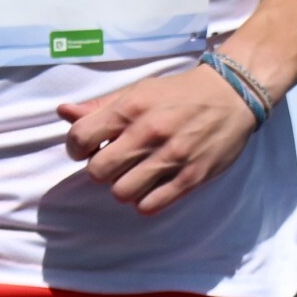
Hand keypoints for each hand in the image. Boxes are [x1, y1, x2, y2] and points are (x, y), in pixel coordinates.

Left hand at [58, 61, 261, 215]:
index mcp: (131, 109)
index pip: (79, 138)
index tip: (88, 148)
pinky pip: (152, 205)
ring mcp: (171, 157)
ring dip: (123, 187)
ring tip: (135, 174)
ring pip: (122, 192)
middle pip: (98, 172)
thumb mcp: (137, 91)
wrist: (233, 94)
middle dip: (101, 170)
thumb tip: (63, 112)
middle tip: (115, 162)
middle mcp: (148, 133)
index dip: (76, 148)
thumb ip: (99, 106)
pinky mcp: (192, 176)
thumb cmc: (178, 94)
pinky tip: (151, 187)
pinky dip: (145, 201)